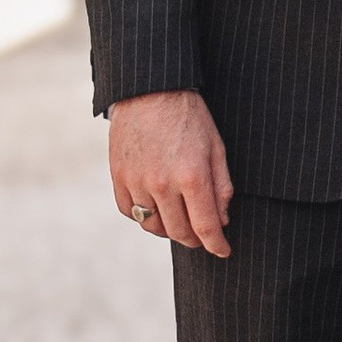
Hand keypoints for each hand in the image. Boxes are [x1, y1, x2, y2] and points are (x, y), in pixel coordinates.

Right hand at [109, 91, 234, 255]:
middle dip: (195, 239)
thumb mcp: (216, 148)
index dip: (216, 244)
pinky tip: (156, 208)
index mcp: (191, 176)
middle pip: (179, 232)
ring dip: (170, 230)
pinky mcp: (118, 177)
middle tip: (203, 235)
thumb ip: (221, 187)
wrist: (150, 91)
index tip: (223, 251)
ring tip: (180, 221)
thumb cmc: (189, 117)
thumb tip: (221, 220)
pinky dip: (144, 216)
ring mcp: (136, 182)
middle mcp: (162, 184)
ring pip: (153, 227)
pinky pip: (130, 212)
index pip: (205, 227)